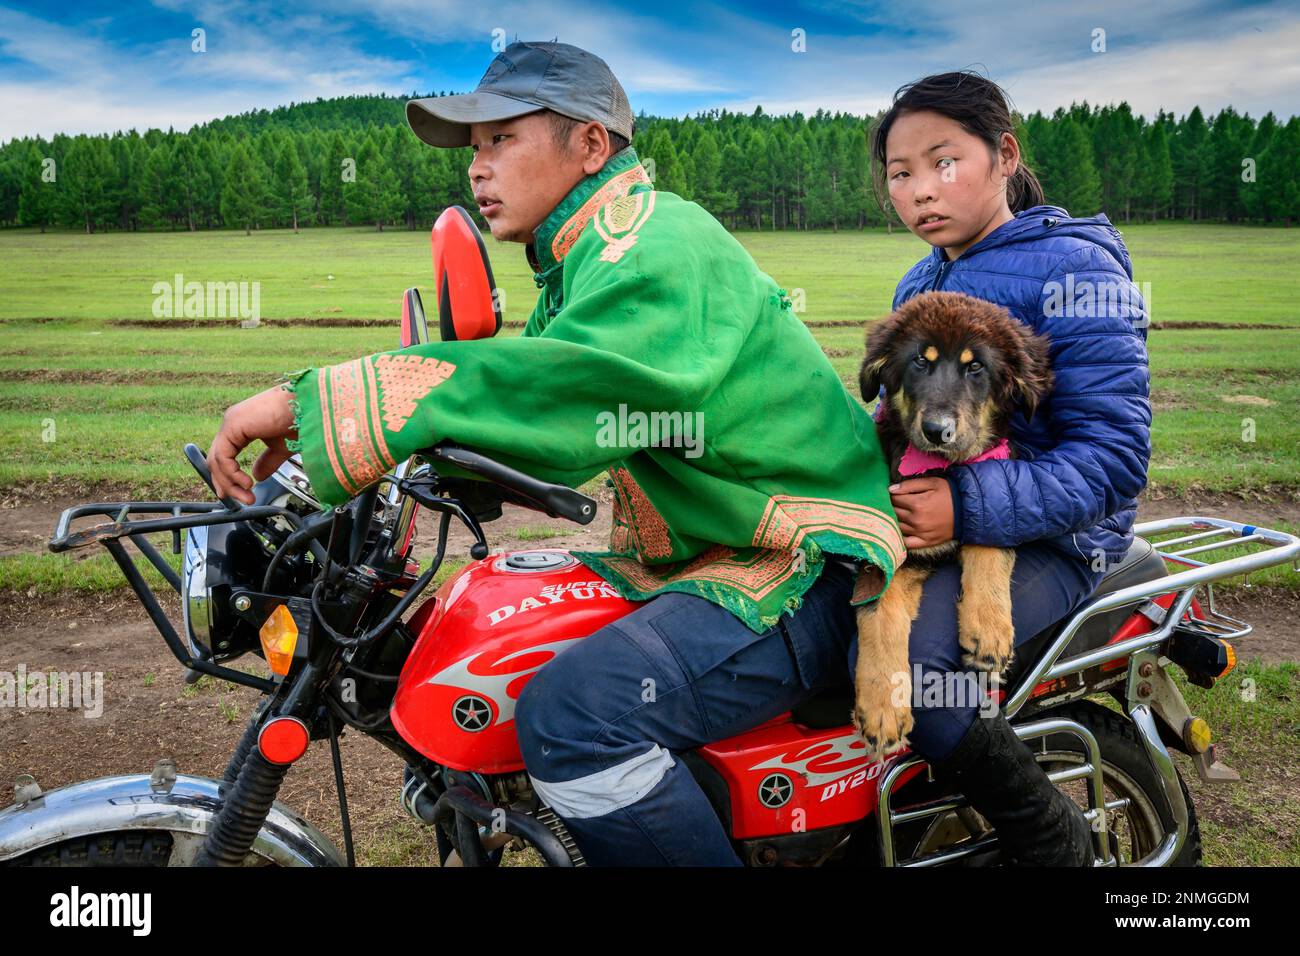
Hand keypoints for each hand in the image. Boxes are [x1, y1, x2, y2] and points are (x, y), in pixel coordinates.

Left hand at [208, 385, 297, 504]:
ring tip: (248, 495)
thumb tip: (258, 476)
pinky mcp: (233, 425)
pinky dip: (232, 473)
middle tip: (242, 500)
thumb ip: (267, 462)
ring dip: (230, 483)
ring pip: (217, 460)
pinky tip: (248, 483)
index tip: (240, 493)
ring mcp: (232, 422)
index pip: (225, 455)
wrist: (310, 406)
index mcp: (242, 426)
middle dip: (227, 484)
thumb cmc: (302, 421)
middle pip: (217, 459)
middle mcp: (234, 422)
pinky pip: (223, 456)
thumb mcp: (281, 448)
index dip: (228, 477)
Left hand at [889, 476, 954, 549]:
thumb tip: (890, 489)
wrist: (968, 510)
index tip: (892, 493)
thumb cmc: (949, 493)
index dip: (891, 495)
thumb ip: (909, 485)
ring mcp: (920, 533)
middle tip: (892, 502)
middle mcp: (916, 520)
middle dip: (890, 506)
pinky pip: (906, 543)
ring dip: (893, 520)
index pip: (894, 499)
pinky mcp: (926, 542)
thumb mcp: (931, 483)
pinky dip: (899, 538)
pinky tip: (897, 531)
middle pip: (893, 512)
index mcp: (917, 504)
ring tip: (895, 514)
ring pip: (897, 526)